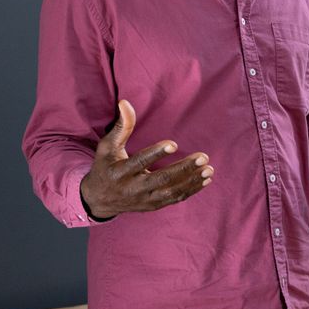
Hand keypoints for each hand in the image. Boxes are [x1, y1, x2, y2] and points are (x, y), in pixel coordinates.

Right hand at [80, 99, 213, 218]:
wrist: (99, 200)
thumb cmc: (105, 167)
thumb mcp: (107, 147)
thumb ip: (120, 126)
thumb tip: (125, 102)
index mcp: (120, 172)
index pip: (139, 162)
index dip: (156, 154)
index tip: (173, 144)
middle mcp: (133, 188)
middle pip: (161, 179)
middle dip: (184, 168)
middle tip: (203, 156)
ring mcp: (144, 199)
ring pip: (172, 192)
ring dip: (192, 181)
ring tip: (209, 168)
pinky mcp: (153, 206)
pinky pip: (175, 199)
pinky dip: (191, 190)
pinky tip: (205, 179)